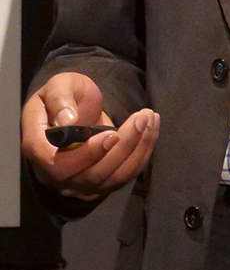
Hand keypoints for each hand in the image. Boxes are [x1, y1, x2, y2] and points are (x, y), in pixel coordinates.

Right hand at [20, 72, 159, 201]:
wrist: (74, 109)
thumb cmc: (64, 95)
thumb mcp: (59, 85)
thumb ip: (60, 99)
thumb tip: (68, 121)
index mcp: (38, 150)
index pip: (59, 165)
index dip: (88, 154)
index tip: (112, 133)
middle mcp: (55, 175)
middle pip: (92, 175)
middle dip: (124, 147)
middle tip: (144, 116)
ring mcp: (78, 183)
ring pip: (113, 178)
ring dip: (138, 149)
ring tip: (150, 118)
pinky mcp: (99, 184)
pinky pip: (124, 176)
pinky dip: (142, 154)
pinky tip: (151, 129)